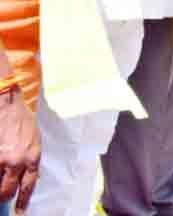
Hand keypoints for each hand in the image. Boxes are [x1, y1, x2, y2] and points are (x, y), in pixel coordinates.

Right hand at [0, 88, 40, 212]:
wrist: (8, 103)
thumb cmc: (22, 121)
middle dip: (3, 197)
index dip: (22, 202)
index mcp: (31, 158)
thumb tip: (26, 180)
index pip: (27, 187)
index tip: (19, 211)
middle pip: (6, 191)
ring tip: (0, 182)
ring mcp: (0, 159)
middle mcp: (15, 161)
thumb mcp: (35, 142)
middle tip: (2, 197)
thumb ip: (30, 162)